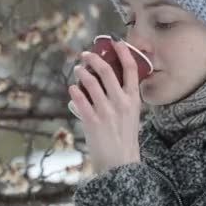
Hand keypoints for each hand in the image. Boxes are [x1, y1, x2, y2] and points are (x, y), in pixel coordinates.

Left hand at [68, 39, 141, 174]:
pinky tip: (72, 88)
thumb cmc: (125, 137)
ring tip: (77, 70)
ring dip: (81, 72)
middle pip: (107, 71)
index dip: (123, 52)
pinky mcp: (91, 121)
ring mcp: (106, 111)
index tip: (116, 42)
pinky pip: (79, 99)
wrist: (119, 162)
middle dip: (94, 59)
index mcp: (134, 99)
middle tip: (85, 54)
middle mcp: (121, 102)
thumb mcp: (132, 114)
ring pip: (90, 82)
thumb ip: (124, 96)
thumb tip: (109, 78)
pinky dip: (74, 90)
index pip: (131, 69)